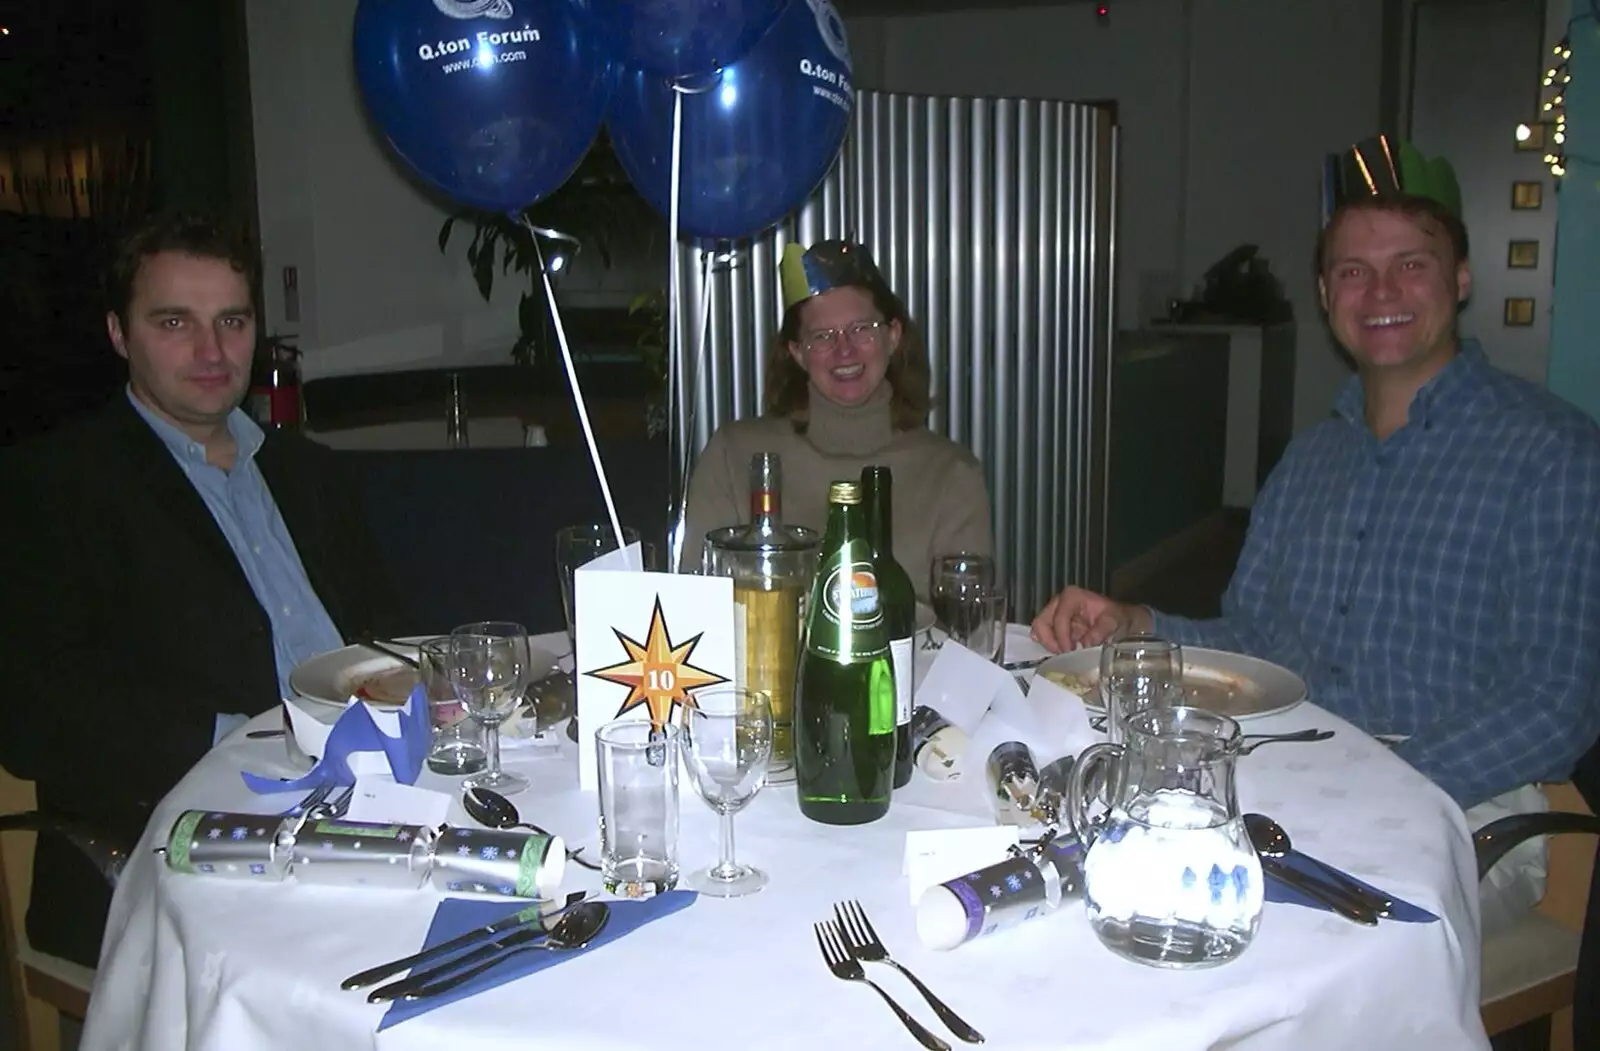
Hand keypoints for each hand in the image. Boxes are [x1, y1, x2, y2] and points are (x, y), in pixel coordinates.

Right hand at [1030, 587, 1151, 652]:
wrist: (1119, 620)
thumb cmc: (1116, 617)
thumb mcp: (1113, 621)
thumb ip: (1100, 631)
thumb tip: (1086, 643)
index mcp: (1072, 596)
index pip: (1059, 618)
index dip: (1062, 637)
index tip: (1069, 651)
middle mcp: (1059, 602)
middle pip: (1041, 623)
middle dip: (1051, 641)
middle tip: (1064, 655)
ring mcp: (1054, 613)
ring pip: (1038, 630)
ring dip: (1049, 644)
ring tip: (1064, 654)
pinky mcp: (1053, 624)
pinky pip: (1041, 636)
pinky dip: (1048, 645)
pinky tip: (1061, 652)